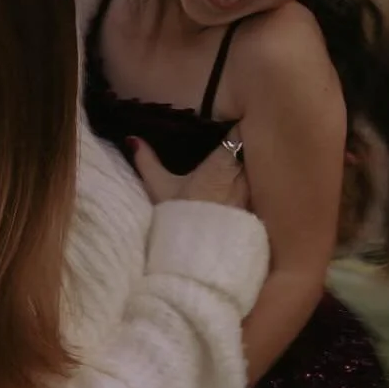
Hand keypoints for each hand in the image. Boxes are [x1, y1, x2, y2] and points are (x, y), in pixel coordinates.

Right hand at [129, 130, 248, 210]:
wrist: (196, 255)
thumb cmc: (178, 216)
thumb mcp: (159, 187)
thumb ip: (147, 161)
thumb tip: (133, 141)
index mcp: (222, 163)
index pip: (237, 135)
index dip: (231, 132)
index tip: (221, 133)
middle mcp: (242, 176)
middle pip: (247, 153)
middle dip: (238, 152)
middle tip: (223, 154)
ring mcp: (251, 196)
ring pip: (252, 174)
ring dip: (243, 173)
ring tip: (227, 178)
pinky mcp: (254, 214)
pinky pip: (253, 195)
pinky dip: (245, 193)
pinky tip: (232, 200)